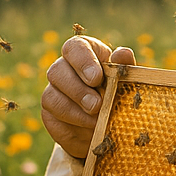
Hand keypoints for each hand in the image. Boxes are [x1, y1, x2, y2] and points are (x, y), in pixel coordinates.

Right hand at [41, 36, 135, 158]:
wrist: (109, 127)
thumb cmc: (119, 95)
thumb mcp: (126, 81)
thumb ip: (124, 68)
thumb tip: (123, 53)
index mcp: (84, 53)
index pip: (74, 47)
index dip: (83, 61)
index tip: (96, 78)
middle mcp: (64, 68)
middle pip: (57, 70)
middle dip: (78, 90)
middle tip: (97, 105)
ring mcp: (53, 91)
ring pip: (51, 95)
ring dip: (74, 110)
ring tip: (96, 119)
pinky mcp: (49, 113)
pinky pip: (52, 116)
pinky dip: (73, 123)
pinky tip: (90, 128)